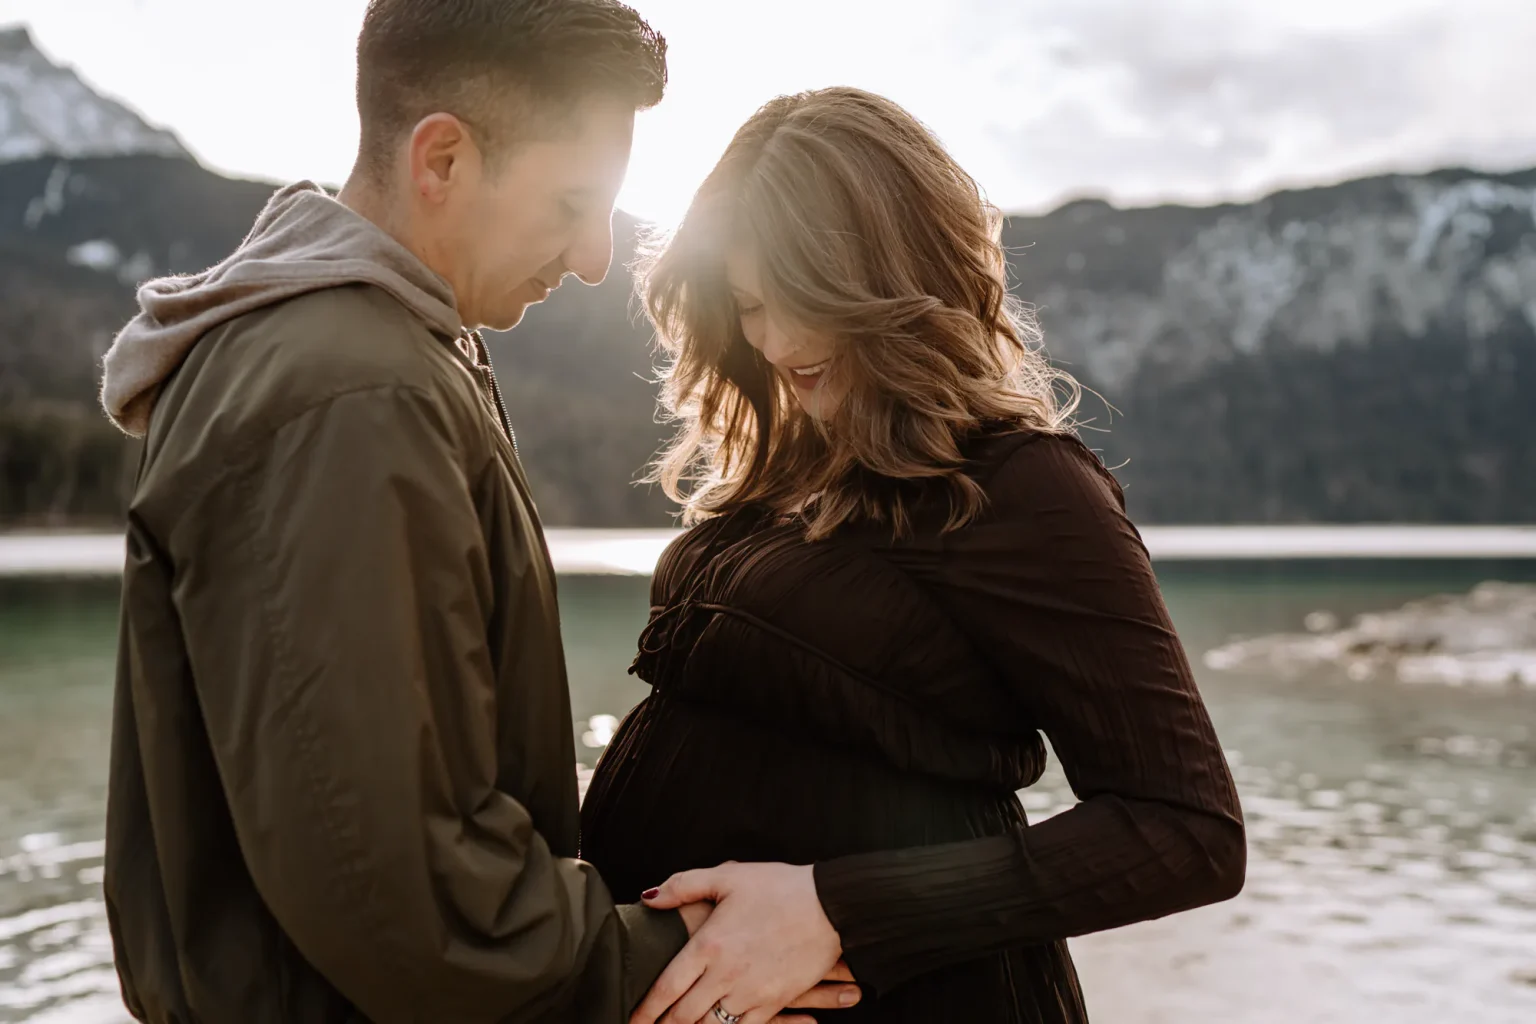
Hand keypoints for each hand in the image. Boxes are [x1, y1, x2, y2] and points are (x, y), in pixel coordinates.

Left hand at [631, 863, 853, 1023]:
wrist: (831, 906)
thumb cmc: (779, 887)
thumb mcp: (728, 877)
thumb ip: (684, 886)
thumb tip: (649, 898)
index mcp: (709, 944)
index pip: (666, 987)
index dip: (645, 1009)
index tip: (631, 1019)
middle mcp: (725, 974)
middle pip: (683, 1015)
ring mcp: (751, 993)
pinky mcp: (774, 1003)